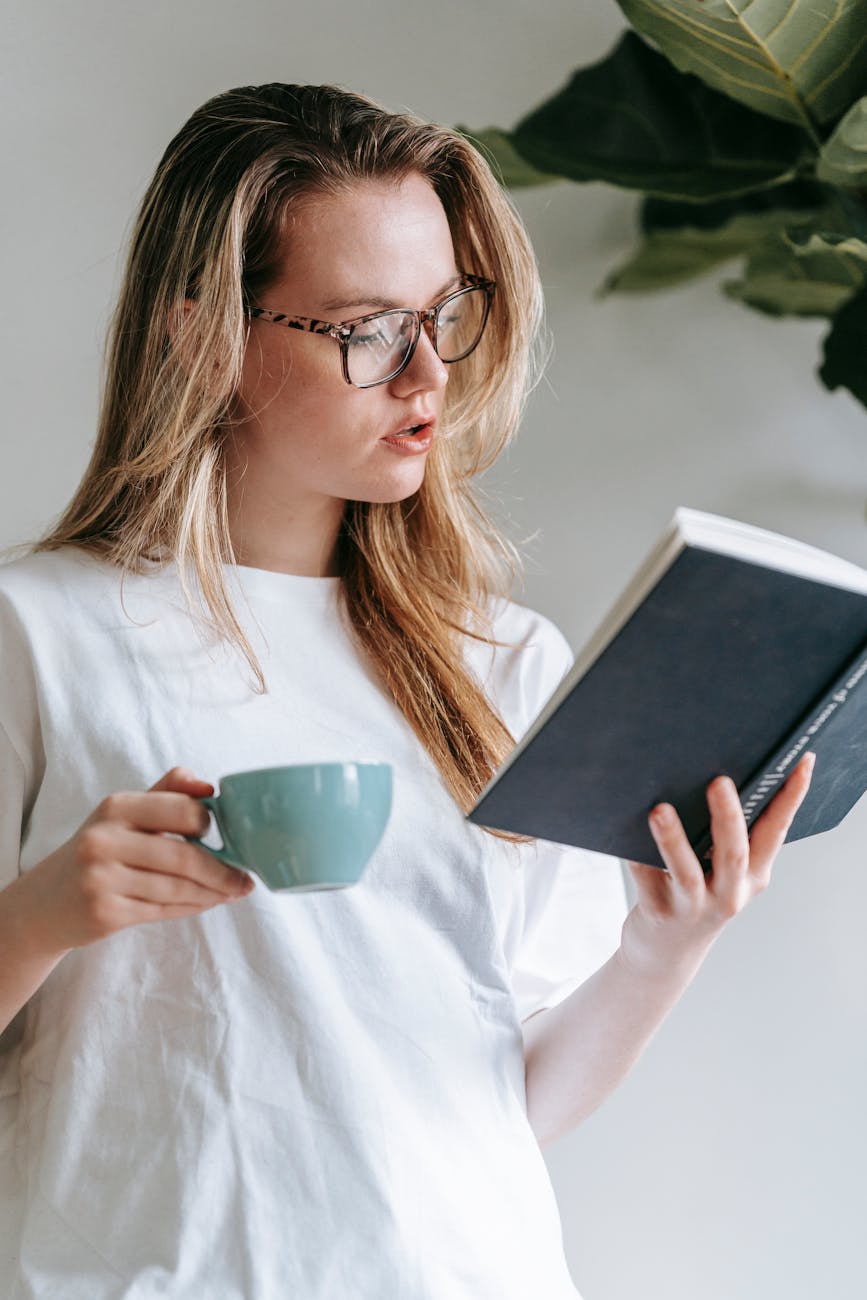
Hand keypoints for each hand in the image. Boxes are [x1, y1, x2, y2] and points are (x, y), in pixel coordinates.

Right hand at [14, 767, 253, 953]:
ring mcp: (101, 878)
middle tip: (245, 878)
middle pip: (183, 856)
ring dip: (212, 893)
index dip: (212, 824)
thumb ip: (167, 793)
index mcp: (116, 806)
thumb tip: (209, 785)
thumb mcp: (124, 814)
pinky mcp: (104, 913)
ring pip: (177, 888)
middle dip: (222, 870)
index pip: (181, 809)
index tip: (232, 836)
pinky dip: (192, 908)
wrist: (46, 902)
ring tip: (232, 892)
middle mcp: (104, 839)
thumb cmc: (98, 852)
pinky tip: (206, 904)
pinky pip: (163, 911)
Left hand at [620, 752, 814, 977]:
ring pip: (685, 872)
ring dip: (673, 840)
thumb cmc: (698, 896)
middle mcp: (729, 893)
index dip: (791, 797)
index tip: (801, 762)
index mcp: (753, 876)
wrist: (666, 953)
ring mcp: (693, 906)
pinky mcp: (658, 912)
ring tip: (659, 811)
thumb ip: (729, 837)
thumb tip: (717, 774)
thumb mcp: (725, 874)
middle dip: (728, 816)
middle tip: (719, 781)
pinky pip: (643, 876)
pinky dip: (634, 853)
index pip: (776, 831)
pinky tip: (622, 829)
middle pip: (733, 853)